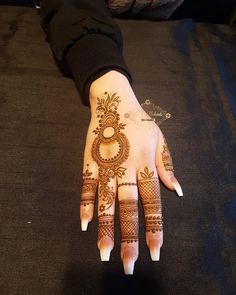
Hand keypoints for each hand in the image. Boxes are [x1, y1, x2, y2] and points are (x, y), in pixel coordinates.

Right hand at [80, 71, 182, 274]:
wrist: (113, 101)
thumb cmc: (139, 122)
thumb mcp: (159, 139)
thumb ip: (166, 165)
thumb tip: (177, 190)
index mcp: (146, 164)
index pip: (153, 202)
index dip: (154, 228)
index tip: (155, 251)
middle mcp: (126, 169)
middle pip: (128, 208)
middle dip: (129, 237)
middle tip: (128, 264)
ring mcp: (105, 166)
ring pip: (105, 202)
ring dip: (105, 228)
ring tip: (104, 252)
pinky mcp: (89, 162)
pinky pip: (86, 187)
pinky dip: (85, 205)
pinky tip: (85, 223)